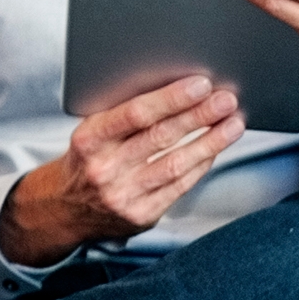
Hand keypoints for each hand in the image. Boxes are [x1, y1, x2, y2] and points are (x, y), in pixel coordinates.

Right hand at [8, 73, 243, 263]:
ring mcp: (123, 195)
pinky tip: (216, 147)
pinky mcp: (141, 215)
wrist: (65, 209)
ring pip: (175, 164)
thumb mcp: (92, 131)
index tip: (201, 84)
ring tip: (233, 123)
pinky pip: (179, 186)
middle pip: (161, 137)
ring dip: (210, 142)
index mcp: (89, 139)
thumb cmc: (88, 159)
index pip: (135, 114)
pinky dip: (201, 164)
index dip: (172, 98)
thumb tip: (176, 86)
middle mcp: (104, 169)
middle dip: (198, 116)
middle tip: (226, 99)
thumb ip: (124, 113)